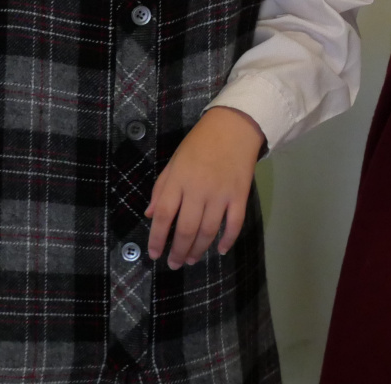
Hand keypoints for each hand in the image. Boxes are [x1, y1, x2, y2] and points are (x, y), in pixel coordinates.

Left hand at [145, 107, 264, 268]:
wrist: (234, 126)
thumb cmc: (199, 144)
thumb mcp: (174, 162)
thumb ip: (161, 188)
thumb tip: (151, 215)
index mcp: (178, 180)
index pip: (163, 215)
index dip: (157, 238)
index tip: (154, 254)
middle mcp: (198, 190)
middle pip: (186, 229)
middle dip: (179, 251)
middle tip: (175, 264)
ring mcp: (221, 194)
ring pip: (208, 231)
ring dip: (199, 250)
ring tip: (192, 260)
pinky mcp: (240, 195)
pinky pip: (234, 224)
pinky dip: (228, 240)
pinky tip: (221, 250)